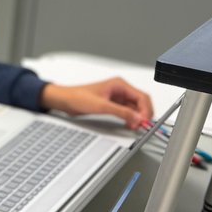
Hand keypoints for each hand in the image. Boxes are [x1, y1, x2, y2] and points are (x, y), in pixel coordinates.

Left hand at [39, 77, 153, 129]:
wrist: (65, 100)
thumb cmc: (78, 97)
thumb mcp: (101, 106)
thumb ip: (121, 112)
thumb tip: (136, 118)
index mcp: (120, 85)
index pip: (142, 97)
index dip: (146, 110)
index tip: (145, 121)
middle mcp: (120, 90)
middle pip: (141, 102)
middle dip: (143, 114)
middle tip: (142, 126)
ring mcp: (117, 97)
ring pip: (135, 107)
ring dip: (137, 117)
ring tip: (134, 126)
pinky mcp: (112, 104)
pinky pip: (127, 111)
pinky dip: (130, 118)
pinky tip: (128, 124)